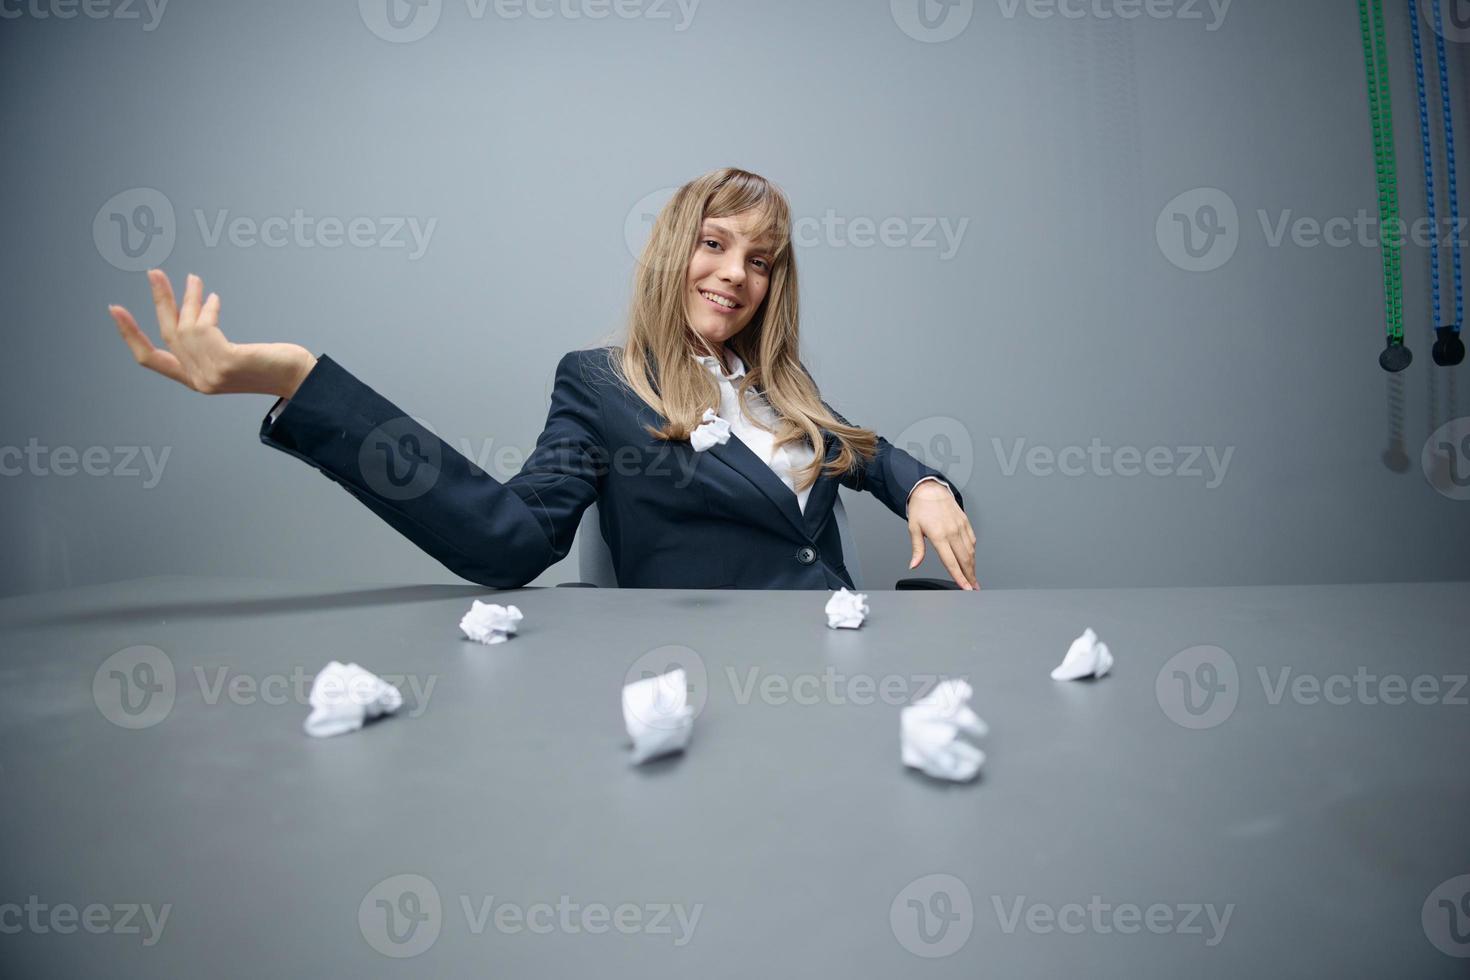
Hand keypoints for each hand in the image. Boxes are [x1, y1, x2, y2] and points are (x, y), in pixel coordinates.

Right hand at [108, 269, 316, 397]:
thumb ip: (210, 340)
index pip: (151, 359)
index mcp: (196, 380)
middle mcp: (199, 381)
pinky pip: (206, 327)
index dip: (130, 334)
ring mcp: (212, 374)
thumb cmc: (271, 365)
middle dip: (159, 301)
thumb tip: (199, 305)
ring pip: (186, 326)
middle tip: (154, 272)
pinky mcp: (226, 362)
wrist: (301, 380)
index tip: (115, 309)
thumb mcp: (231, 354)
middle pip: (166, 333)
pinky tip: (215, 298)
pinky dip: (208, 309)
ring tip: (194, 280)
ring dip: (189, 299)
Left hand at [907, 482, 978, 589]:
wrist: (929, 488)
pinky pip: (972, 541)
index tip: (965, 588)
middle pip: (965, 559)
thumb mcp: (913, 528)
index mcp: (938, 535)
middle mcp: (952, 531)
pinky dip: (973, 552)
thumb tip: (914, 564)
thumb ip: (917, 549)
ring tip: (973, 578)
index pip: (951, 562)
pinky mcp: (965, 522)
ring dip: (973, 566)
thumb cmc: (920, 508)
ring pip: (971, 551)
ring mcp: (960, 526)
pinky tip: (971, 560)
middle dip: (970, 576)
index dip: (959, 577)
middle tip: (973, 588)